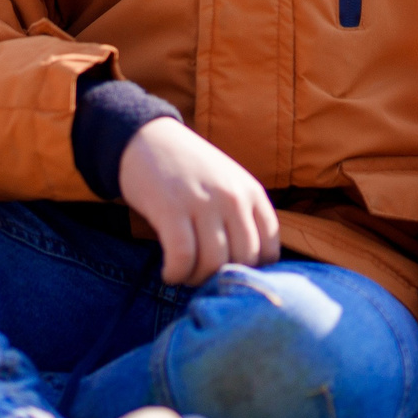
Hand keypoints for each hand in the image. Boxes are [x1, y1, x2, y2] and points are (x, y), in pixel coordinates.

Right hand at [118, 117, 281, 286]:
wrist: (147, 137)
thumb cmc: (189, 169)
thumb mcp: (228, 184)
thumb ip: (243, 217)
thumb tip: (248, 269)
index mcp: (252, 192)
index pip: (270, 250)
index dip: (252, 272)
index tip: (230, 273)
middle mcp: (233, 197)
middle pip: (243, 261)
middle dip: (223, 279)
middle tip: (202, 277)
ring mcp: (203, 202)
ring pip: (214, 263)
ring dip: (197, 280)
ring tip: (184, 275)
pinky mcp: (171, 208)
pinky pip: (183, 257)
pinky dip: (176, 274)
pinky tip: (169, 274)